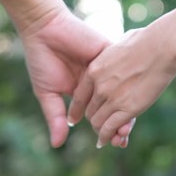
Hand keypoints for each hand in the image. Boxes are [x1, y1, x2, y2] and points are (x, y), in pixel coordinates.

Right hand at [16, 0, 133, 147]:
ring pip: (122, 91)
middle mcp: (99, 81)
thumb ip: (56, 117)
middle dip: (119, 123)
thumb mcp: (48, 93)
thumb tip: (57, 145)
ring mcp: (106, 67)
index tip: (114, 142)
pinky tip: (132, 102)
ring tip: (127, 128)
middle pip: (115, 104)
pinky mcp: (110, 52)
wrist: (44, 30)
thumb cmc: (42, 61)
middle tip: (122, 140)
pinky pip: (124, 70)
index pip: (101, 112)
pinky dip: (128, 86)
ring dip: (126, 108)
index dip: (108, 127)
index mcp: (85, 91)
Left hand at [69, 28, 175, 147]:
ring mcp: (112, 98)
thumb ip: (112, 56)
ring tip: (104, 137)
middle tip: (98, 127)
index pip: (79, 96)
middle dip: (93, 121)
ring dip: (101, 132)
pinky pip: (110, 128)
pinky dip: (107, 137)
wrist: (162, 46)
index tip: (76, 117)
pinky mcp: (127, 108)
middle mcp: (99, 86)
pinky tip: (108, 141)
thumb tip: (116, 52)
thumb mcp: (118, 46)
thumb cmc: (146, 41)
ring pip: (98, 122)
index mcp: (94, 69)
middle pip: (89, 111)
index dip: (77, 109)